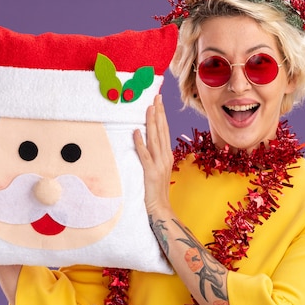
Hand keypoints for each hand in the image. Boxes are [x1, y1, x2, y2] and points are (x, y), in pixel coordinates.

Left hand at [133, 94, 173, 215]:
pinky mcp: (151, 172)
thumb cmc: (157, 190)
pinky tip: (136, 131)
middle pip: (162, 130)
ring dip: (152, 122)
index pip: (165, 130)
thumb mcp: (159, 169)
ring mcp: (159, 164)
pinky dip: (140, 142)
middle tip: (156, 97)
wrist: (161, 207)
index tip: (158, 101)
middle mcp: (165, 156)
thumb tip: (148, 141)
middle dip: (159, 112)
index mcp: (167, 155)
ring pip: (155, 138)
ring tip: (149, 108)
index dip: (162, 115)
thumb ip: (155, 155)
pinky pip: (144, 154)